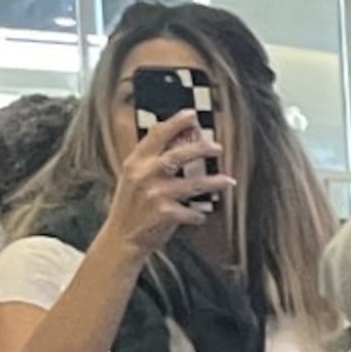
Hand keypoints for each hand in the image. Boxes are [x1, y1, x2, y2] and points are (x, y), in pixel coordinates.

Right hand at [107, 113, 229, 254]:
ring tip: (228, 181)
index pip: (156, 136)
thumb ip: (152, 160)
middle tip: (217, 147)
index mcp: (135, 162)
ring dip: (214, 182)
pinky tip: (201, 215)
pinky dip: (199, 214)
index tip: (191, 114)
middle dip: (200, 149)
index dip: (175, 123)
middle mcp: (144, 175)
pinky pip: (193, 212)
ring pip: (193, 184)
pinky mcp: (165, 214)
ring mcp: (155, 194)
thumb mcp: (134, 177)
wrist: (122, 237)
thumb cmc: (132, 205)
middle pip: (177, 155)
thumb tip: (179, 141)